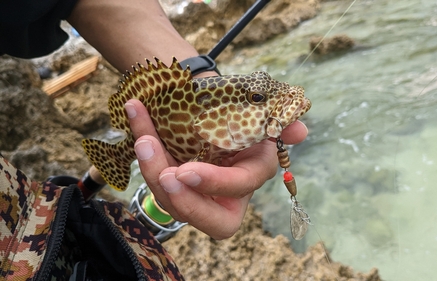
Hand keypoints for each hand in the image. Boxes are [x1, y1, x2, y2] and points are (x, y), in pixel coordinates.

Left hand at [125, 99, 307, 238]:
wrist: (213, 102)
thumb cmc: (240, 111)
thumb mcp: (261, 115)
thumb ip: (281, 125)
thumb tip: (299, 131)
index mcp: (249, 176)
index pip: (238, 188)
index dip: (215, 184)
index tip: (186, 170)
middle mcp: (222, 191)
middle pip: (204, 216)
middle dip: (181, 200)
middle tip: (163, 175)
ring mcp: (194, 190)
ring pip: (171, 198)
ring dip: (152, 169)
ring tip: (143, 138)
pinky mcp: (170, 179)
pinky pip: (154, 174)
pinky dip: (143, 146)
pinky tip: (136, 115)